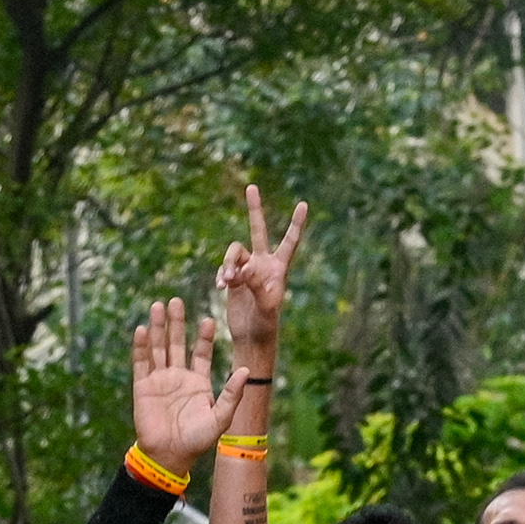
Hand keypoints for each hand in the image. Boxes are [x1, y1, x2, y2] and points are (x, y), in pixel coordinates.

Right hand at [128, 299, 247, 478]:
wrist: (171, 455)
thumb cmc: (198, 439)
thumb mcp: (221, 417)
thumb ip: (232, 394)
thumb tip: (246, 370)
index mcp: (199, 382)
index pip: (201, 353)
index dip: (203, 337)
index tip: (208, 319)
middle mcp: (178, 377)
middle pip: (176, 343)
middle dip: (177, 323)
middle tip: (176, 301)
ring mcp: (159, 380)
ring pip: (158, 347)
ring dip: (157, 327)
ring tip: (158, 306)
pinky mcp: (142, 386)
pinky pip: (141, 362)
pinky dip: (141, 346)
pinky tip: (142, 329)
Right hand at [215, 185, 306, 364]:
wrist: (251, 337)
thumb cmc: (265, 325)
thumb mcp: (266, 307)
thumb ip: (257, 285)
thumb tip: (244, 269)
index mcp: (279, 269)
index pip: (290, 242)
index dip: (295, 224)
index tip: (303, 204)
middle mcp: (263, 264)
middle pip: (258, 231)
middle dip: (255, 209)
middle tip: (252, 186)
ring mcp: (247, 269)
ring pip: (233, 253)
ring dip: (228, 264)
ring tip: (227, 282)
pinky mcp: (233, 277)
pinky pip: (224, 267)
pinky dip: (221, 274)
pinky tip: (221, 287)